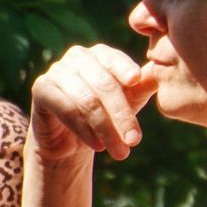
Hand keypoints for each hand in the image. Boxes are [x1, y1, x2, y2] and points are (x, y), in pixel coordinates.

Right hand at [28, 45, 158, 162]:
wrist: (72, 138)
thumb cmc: (108, 113)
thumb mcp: (131, 98)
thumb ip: (146, 84)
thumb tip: (165, 70)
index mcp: (101, 54)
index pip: (114, 59)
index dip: (125, 68)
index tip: (137, 80)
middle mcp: (77, 57)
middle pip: (104, 85)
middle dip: (122, 115)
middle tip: (135, 141)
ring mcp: (56, 71)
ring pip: (87, 101)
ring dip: (106, 129)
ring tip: (121, 152)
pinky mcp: (41, 89)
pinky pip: (66, 109)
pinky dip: (84, 130)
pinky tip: (97, 147)